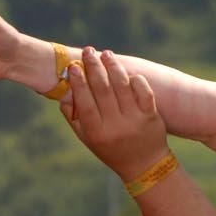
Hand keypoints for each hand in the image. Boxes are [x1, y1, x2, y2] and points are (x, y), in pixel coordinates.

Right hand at [60, 48, 170, 180]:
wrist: (144, 165)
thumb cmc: (110, 149)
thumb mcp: (88, 138)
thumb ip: (74, 117)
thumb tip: (64, 92)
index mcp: (96, 131)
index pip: (85, 102)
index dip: (79, 83)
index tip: (74, 66)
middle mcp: (116, 125)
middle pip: (103, 90)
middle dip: (94, 67)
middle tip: (88, 50)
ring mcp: (135, 120)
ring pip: (122, 87)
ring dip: (113, 67)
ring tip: (106, 54)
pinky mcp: (151, 116)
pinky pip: (144, 92)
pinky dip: (136, 80)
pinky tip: (127, 72)